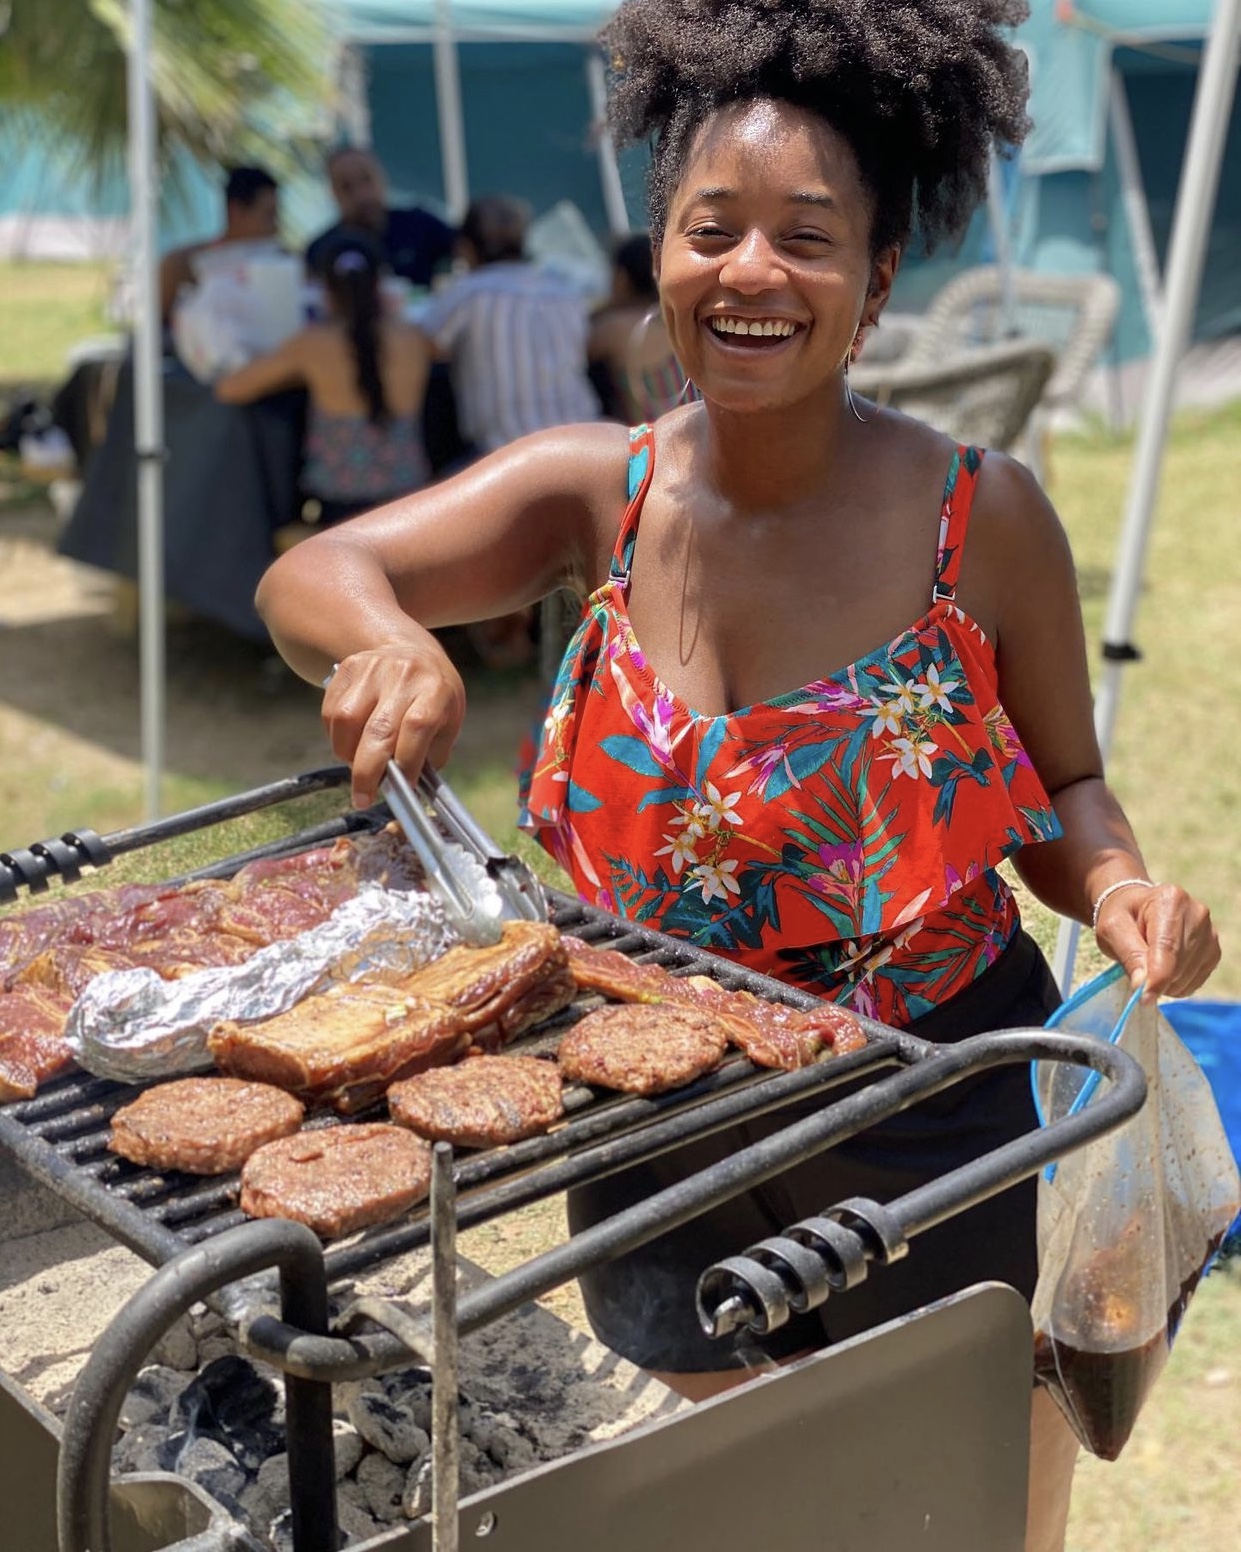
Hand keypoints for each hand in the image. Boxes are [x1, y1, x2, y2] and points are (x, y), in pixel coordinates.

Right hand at [322, 642, 465, 808]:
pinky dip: (337, 737)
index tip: (401, 788)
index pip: (417, 727)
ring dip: (348, 753)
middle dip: (368, 772)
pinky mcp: (348, 668)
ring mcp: (373, 668)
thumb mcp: (448, 721)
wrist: (411, 650)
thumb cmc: (432, 696)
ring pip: (346, 721)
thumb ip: (430, 753)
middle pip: (378, 729)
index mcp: (435, 689)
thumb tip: (407, 787)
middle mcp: (403, 674)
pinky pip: (331, 712)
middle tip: (363, 798)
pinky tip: (350, 743)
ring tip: (359, 764)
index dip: (406, 762)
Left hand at [1094, 883, 1219, 1001]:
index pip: (1168, 948)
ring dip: (1165, 983)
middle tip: (1135, 967)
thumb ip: (1128, 955)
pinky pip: (1195, 982)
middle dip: (1155, 978)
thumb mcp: (1112, 929)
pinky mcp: (1213, 951)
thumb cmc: (1121, 916)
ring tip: (1148, 963)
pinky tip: (1162, 968)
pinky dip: (1176, 984)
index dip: (1157, 978)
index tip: (1143, 999)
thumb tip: (1143, 985)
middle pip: (1179, 965)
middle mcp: (1197, 915)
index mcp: (1170, 901)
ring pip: (1188, 977)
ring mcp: (1210, 933)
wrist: (1136, 908)